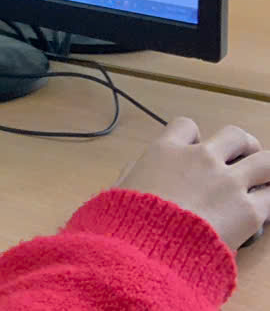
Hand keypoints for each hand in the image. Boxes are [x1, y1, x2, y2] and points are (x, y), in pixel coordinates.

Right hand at [117, 117, 269, 250]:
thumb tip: (137, 171)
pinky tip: (263, 213)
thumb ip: (134, 172)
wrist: (148, 248)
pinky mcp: (248, 211)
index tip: (196, 151)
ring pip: (266, 162)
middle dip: (243, 147)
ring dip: (266, 170)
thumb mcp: (120, 186)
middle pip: (234, 136)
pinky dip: (268, 202)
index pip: (187, 126)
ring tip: (264, 183)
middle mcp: (200, 159)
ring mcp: (228, 182)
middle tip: (244, 162)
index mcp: (166, 150)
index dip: (195, 138)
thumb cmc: (127, 219)